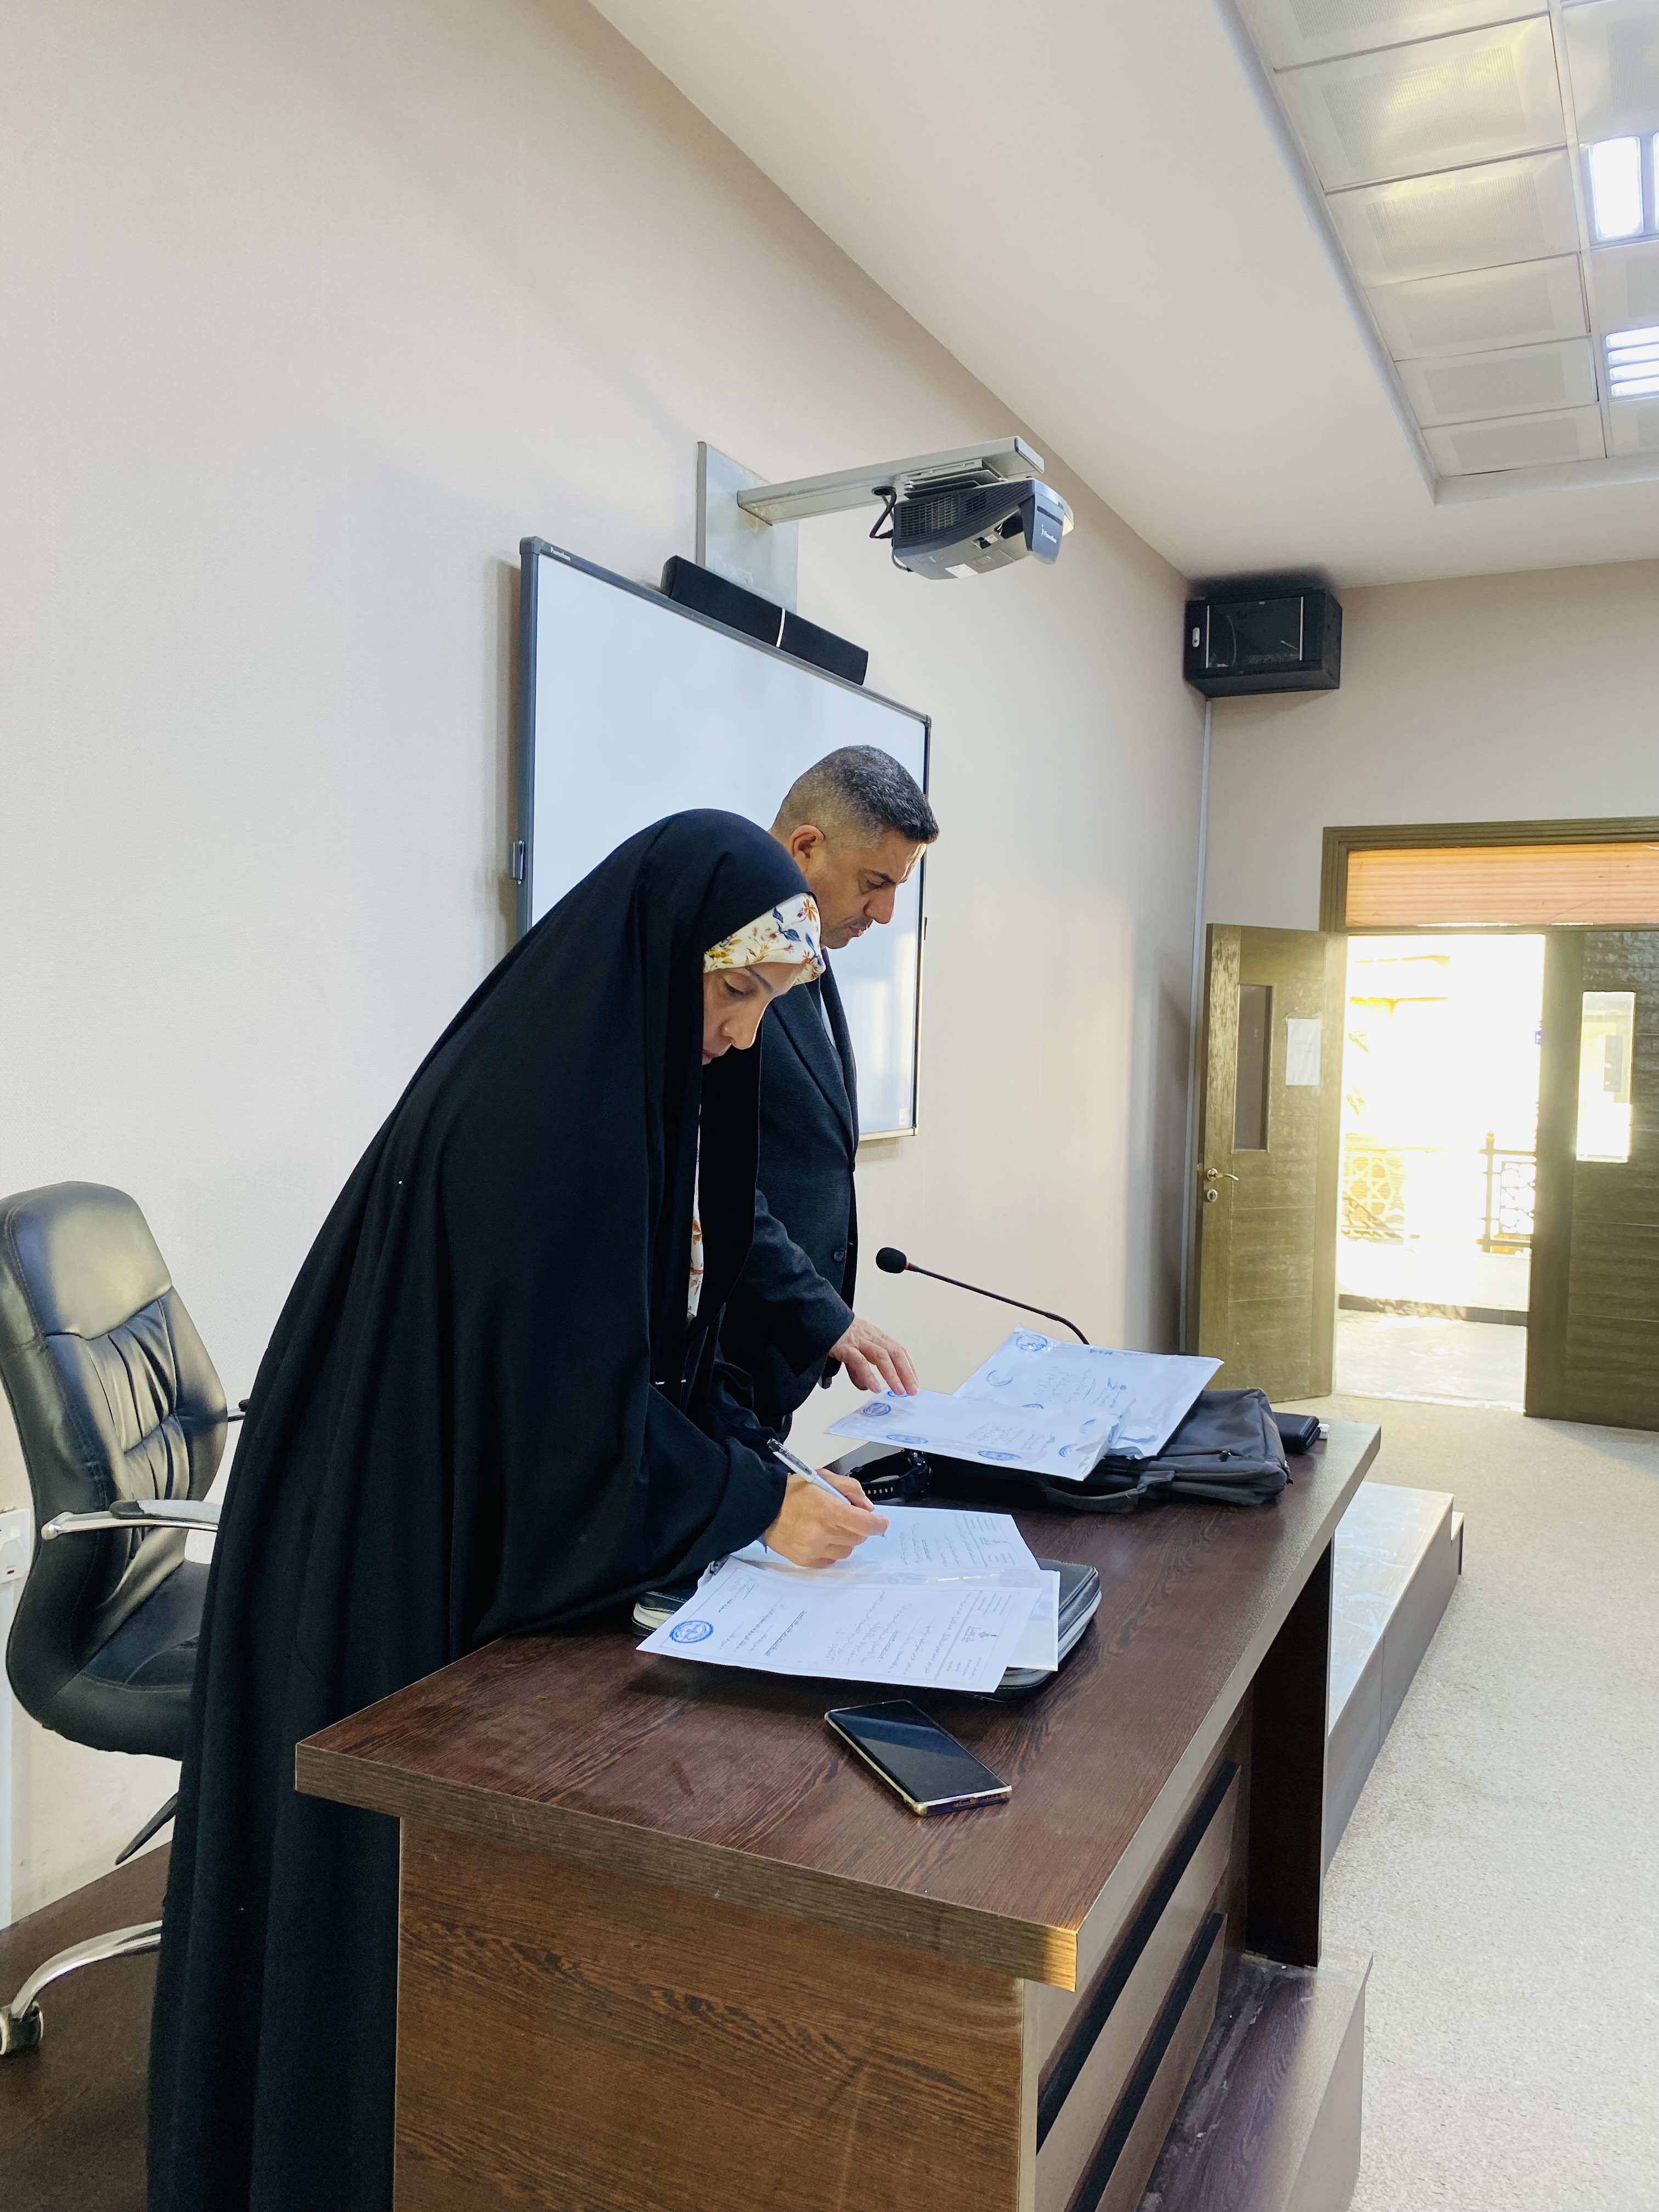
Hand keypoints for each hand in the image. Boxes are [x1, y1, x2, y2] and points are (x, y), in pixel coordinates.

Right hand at [764, 1470, 887, 1568]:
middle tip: (847, 1518)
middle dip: (858, 1528)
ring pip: (846, 1551)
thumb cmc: (792, 1491)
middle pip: (858, 1539)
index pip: (866, 1525)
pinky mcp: (806, 1560)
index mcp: (829, 1511)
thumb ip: (851, 1490)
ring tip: (830, 1527)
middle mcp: (823, 1533)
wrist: (762, 1507)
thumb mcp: (823, 1478)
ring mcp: (814, 1549)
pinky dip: (831, 1549)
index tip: (881, 1522)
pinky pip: (831, 1560)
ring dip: (845, 1540)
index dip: (878, 1524)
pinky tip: (820, 1537)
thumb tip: (868, 1509)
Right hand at [828, 1315, 918, 1396]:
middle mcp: (870, 1336)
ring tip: (898, 1390)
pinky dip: (869, 1375)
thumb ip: (859, 1370)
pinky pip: (859, 1361)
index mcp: (874, 1336)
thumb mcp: (851, 1350)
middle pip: (895, 1353)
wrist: (817, 1317)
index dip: (908, 1366)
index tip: (914, 1382)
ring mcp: (858, 1340)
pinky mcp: (844, 1346)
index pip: (898, 1350)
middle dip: (906, 1373)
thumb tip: (867, 1386)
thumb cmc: (834, 1332)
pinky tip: (874, 1386)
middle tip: (912, 1390)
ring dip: (892, 1375)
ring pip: (881, 1356)